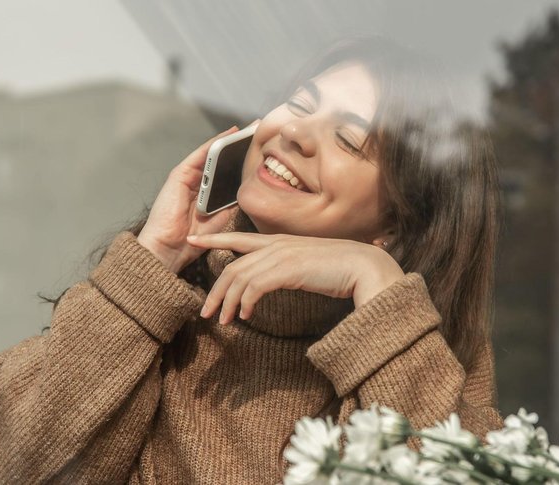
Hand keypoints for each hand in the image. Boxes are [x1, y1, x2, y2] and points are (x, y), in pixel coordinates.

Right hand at [137, 122, 257, 273]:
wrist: (169, 249)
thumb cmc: (193, 239)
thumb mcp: (220, 219)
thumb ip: (230, 203)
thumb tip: (247, 190)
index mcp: (207, 193)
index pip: (227, 171)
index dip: (243, 158)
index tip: (262, 148)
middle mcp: (197, 182)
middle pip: (221, 158)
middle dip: (239, 144)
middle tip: (259, 128)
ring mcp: (188, 177)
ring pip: (212, 153)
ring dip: (229, 139)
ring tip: (248, 128)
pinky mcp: (179, 174)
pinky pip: (200, 155)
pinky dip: (214, 144)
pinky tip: (228, 134)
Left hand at [186, 232, 404, 323]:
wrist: (365, 268)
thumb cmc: (342, 270)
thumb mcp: (309, 265)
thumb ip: (290, 268)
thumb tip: (280, 280)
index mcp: (280, 241)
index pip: (239, 237)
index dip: (214, 239)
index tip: (193, 240)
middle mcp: (277, 245)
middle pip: (233, 265)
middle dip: (215, 289)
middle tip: (205, 311)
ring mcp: (282, 255)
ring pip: (240, 277)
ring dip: (227, 302)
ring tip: (223, 321)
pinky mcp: (288, 269)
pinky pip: (255, 287)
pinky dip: (245, 303)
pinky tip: (245, 316)